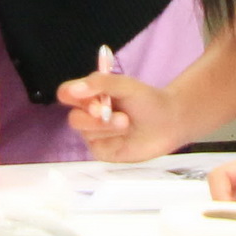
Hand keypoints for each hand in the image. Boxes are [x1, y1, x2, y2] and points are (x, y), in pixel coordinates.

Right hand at [60, 71, 187, 159]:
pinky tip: (126, 138)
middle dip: (96, 119)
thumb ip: (100, 83)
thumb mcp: (126, 85)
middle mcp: (88, 115)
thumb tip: (74, 89)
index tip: (93, 100)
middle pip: (74, 119)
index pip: (66, 93)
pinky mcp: (103, 152)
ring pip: (88, 134)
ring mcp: (94, 135)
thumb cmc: (147, 100)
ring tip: (128, 123)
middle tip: (119, 117)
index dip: (72, 96)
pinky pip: (98, 149)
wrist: (169, 122)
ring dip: (109, 128)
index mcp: (89, 94)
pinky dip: (114, 142)